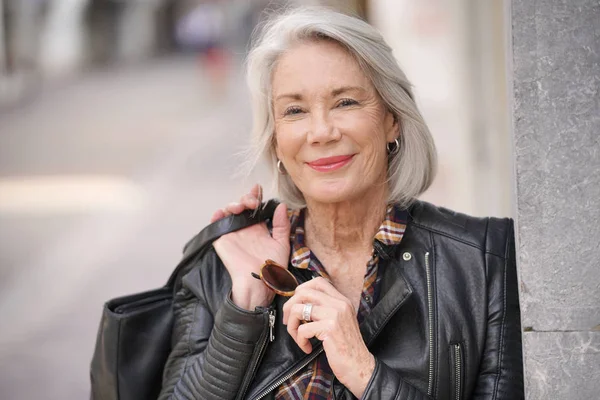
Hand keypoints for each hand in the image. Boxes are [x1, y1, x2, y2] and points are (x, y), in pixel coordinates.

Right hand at [211, 184, 289, 309]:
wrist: (259, 282)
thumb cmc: (272, 267)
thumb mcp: (282, 244)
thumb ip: (282, 224)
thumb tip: (281, 205)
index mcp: (259, 229)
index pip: (256, 207)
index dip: (255, 196)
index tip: (259, 188)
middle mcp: (245, 229)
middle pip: (242, 206)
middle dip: (246, 198)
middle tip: (252, 202)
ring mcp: (233, 233)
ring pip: (229, 211)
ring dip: (234, 204)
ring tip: (241, 207)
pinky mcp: (222, 239)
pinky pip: (216, 224)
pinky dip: (217, 215)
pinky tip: (223, 212)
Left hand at [282, 277, 375, 397]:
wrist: (359, 366)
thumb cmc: (346, 348)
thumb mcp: (339, 322)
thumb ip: (326, 309)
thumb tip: (301, 303)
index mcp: (342, 300)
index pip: (318, 282)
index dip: (301, 290)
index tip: (296, 304)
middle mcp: (339, 304)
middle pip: (304, 292)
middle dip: (290, 306)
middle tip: (288, 321)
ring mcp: (335, 314)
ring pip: (298, 309)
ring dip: (292, 325)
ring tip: (298, 337)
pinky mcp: (330, 328)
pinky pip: (302, 329)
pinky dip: (300, 340)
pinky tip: (307, 347)